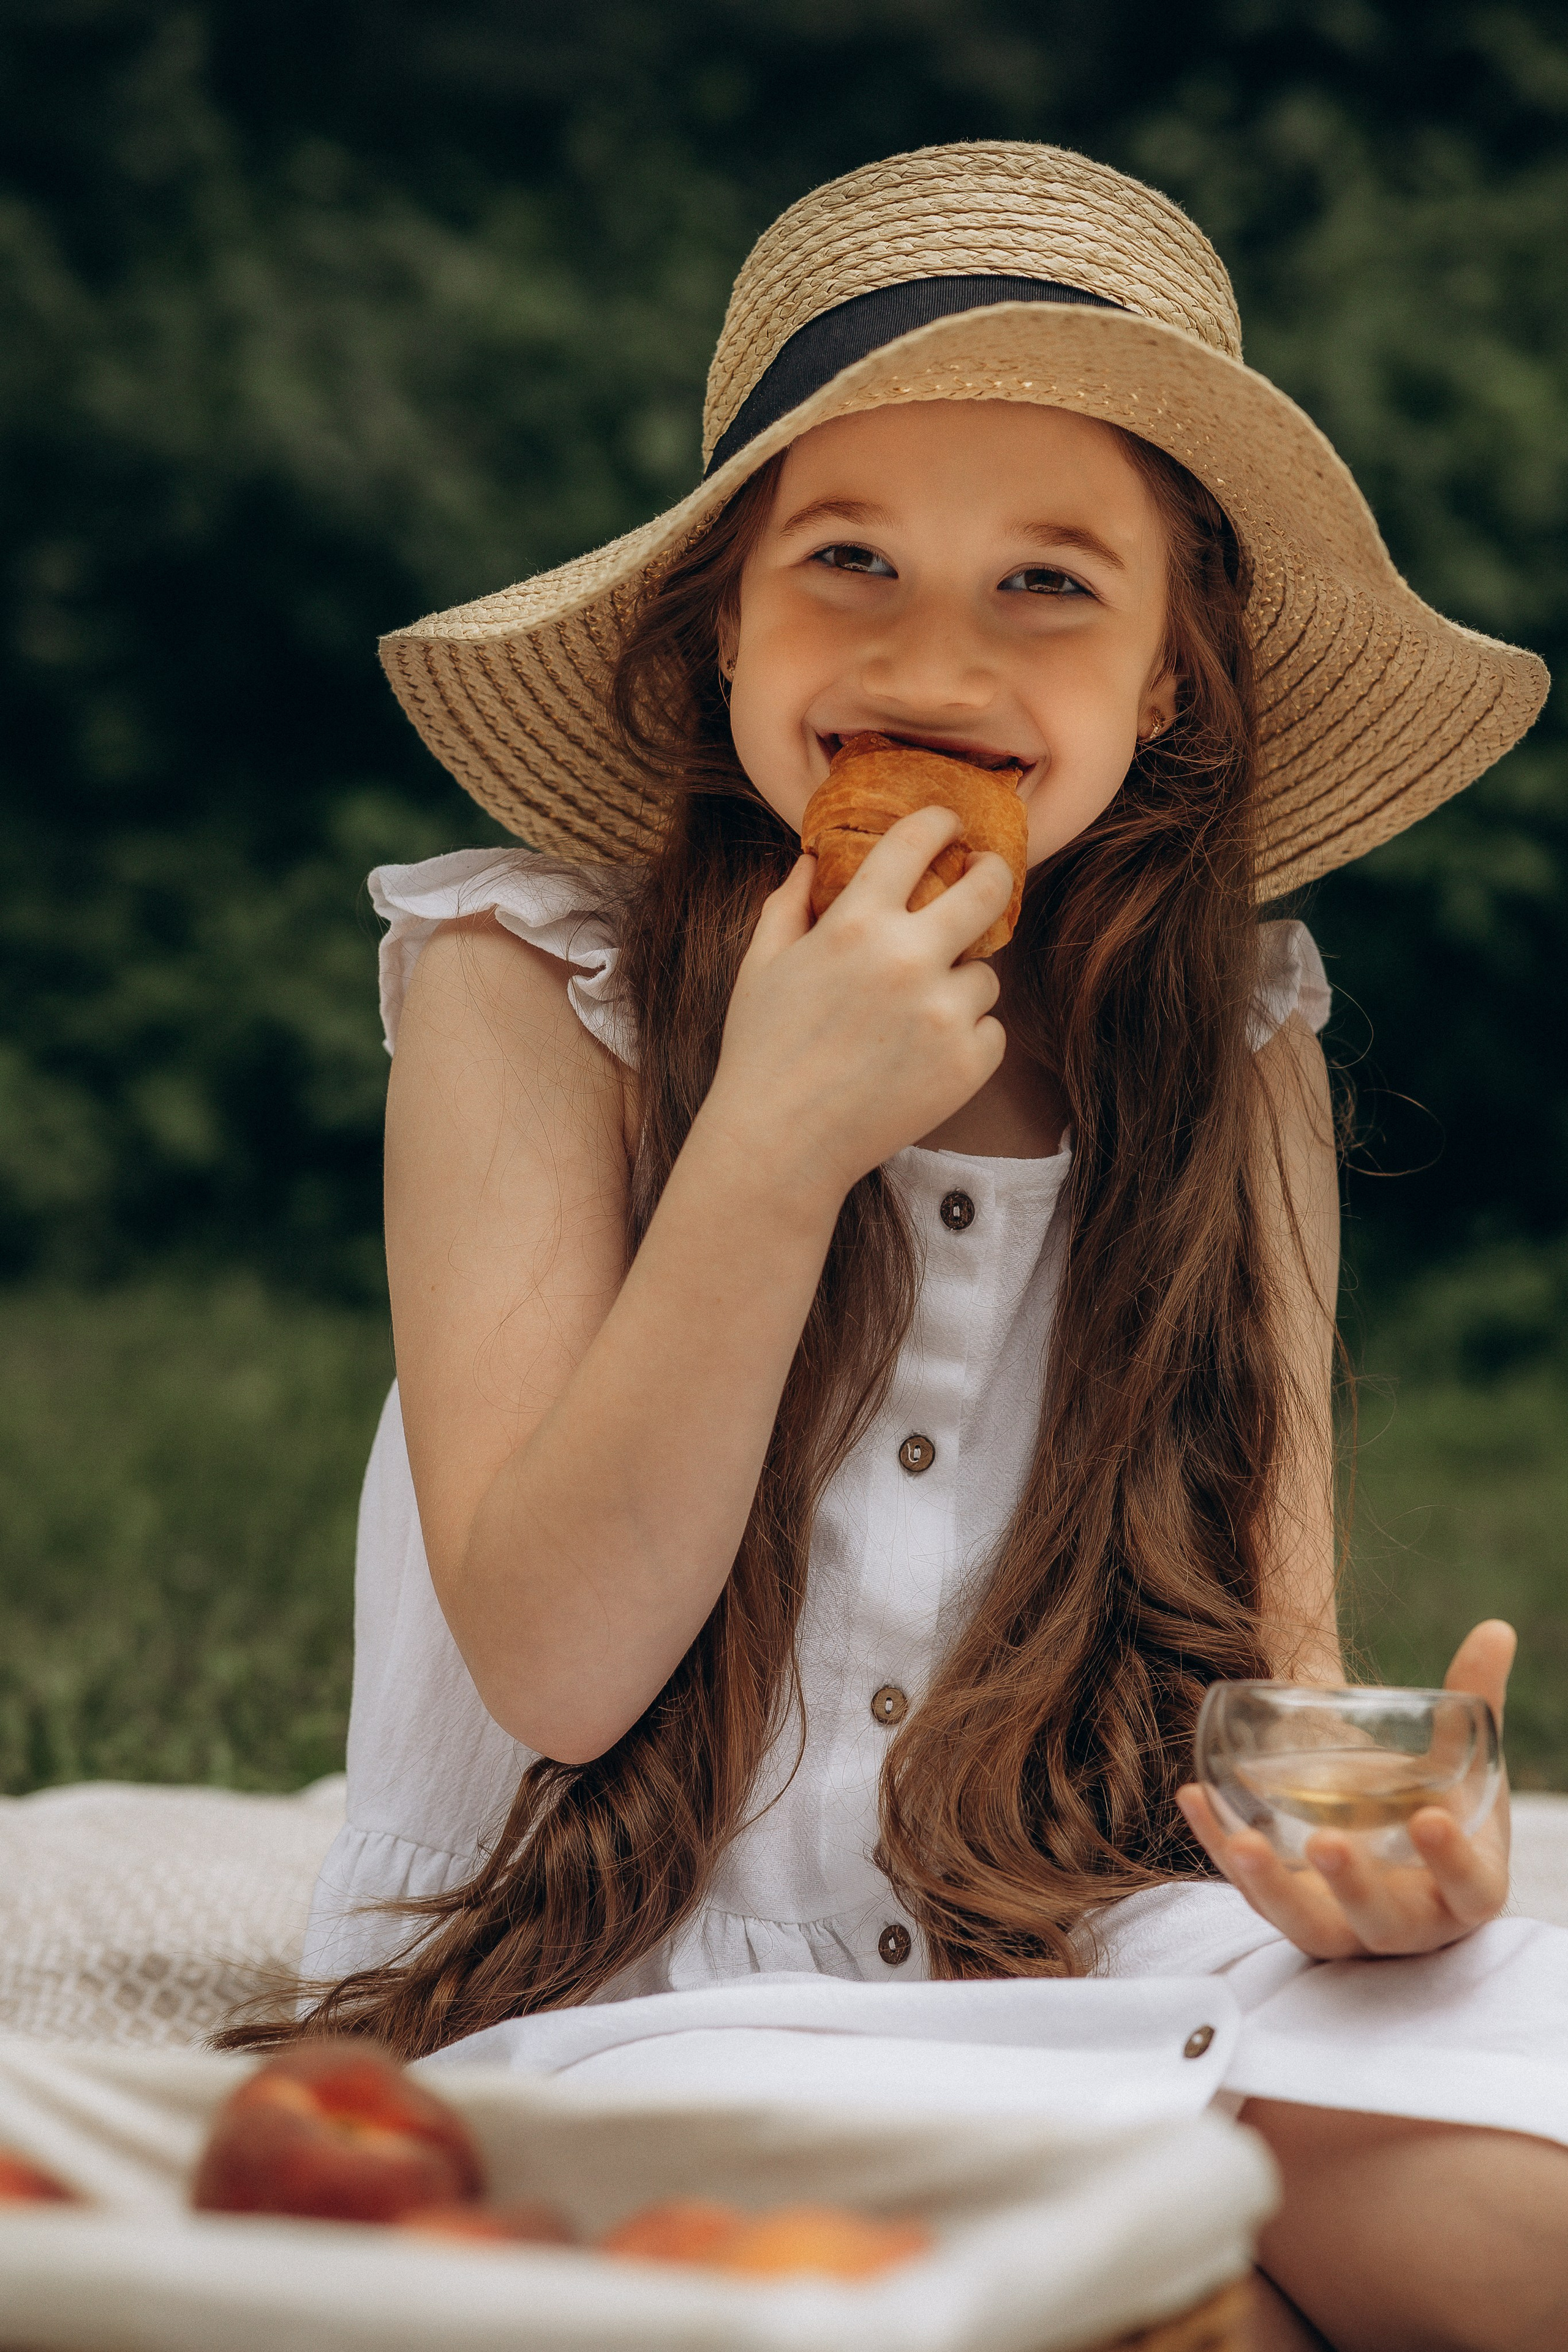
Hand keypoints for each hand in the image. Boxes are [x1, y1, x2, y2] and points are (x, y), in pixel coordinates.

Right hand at [700, 808, 1014, 1207]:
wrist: (781, 1145)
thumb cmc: (763, 1052)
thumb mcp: (761, 965)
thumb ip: (789, 902)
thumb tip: (811, 857)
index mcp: (856, 925)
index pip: (917, 841)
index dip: (939, 822)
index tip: (948, 825)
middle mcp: (909, 960)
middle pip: (988, 889)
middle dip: (991, 874)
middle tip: (985, 876)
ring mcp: (945, 1014)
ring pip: (986, 974)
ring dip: (958, 985)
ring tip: (913, 1017)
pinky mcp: (969, 1063)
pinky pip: (990, 1031)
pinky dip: (965, 1040)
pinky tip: (921, 1058)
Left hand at [1176, 1621, 1514, 1959]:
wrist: (1396, 1849)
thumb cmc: (1442, 1807)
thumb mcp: (1464, 1766)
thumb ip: (1476, 1702)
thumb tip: (1496, 1628)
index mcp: (1465, 1893)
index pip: (1468, 1889)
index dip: (1452, 1862)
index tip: (1431, 1818)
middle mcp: (1407, 1924)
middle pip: (1381, 1921)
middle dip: (1354, 1885)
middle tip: (1328, 1841)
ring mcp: (1345, 1929)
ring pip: (1308, 1924)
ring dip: (1273, 1886)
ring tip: (1243, 1840)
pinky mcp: (1290, 1915)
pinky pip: (1252, 1893)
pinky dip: (1218, 1850)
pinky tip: (1194, 1798)